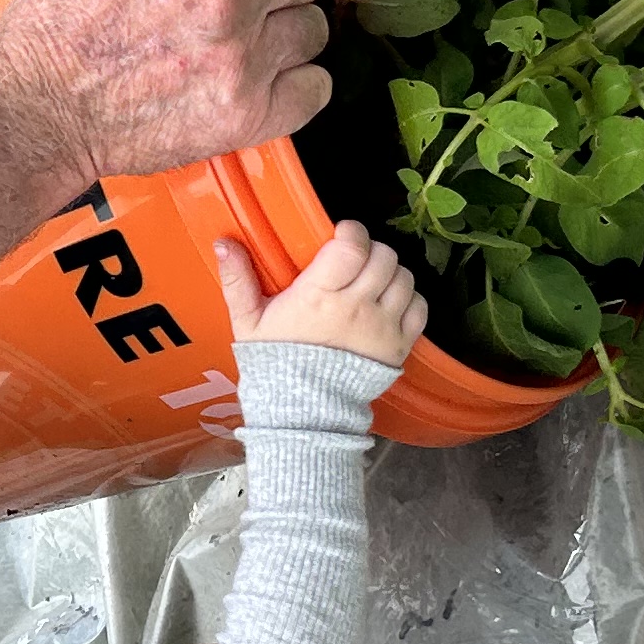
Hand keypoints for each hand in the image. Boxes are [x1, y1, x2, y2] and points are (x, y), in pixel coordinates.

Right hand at [217, 220, 423, 368]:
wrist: (302, 411)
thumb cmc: (274, 363)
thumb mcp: (248, 323)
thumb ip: (237, 281)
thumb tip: (223, 244)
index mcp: (319, 296)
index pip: (352, 246)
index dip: (352, 232)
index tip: (343, 234)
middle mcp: (356, 308)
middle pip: (383, 256)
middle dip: (371, 250)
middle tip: (356, 259)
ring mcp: (382, 328)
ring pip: (404, 277)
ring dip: (390, 272)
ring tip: (372, 280)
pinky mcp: (399, 346)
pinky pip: (419, 307)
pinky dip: (409, 299)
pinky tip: (389, 302)